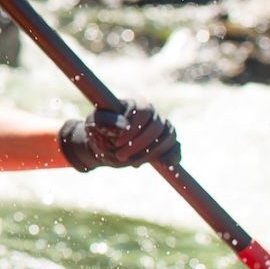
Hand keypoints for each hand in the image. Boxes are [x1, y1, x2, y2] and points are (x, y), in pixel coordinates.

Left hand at [60, 98, 179, 170]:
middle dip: (139, 144)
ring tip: (133, 163)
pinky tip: (165, 165)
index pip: (144, 112)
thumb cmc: (97, 131)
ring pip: (168, 136)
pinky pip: (175, 147)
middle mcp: (151, 113)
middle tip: (120, 156)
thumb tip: (126, 126)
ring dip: (152, 153)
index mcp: (135, 103)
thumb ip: (106, 121)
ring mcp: (160, 127)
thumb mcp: (93, 124)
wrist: (101, 147)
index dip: (133, 129)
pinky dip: (172, 156)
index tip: (116, 143)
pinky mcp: (165, 142)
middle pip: (156, 126)